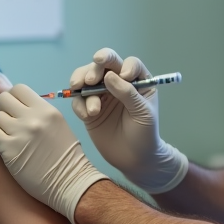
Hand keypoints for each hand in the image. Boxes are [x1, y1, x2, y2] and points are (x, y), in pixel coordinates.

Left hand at [0, 84, 107, 223]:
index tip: (13, 107)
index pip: (19, 89)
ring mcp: (20, 133)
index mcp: (47, 110)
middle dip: (1, 108)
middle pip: (3, 99)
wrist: (69, 182)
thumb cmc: (65, 155)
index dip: (12, 97)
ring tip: (6, 135)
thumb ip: (36, 110)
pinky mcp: (9, 149)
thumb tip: (11, 96)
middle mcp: (33, 118)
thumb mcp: (56, 124)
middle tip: (6, 121)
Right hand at [70, 48, 188, 194]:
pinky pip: (78, 100)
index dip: (123, 66)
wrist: (135, 159)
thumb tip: (109, 75)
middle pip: (102, 65)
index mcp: (137, 81)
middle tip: (91, 80)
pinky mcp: (88, 109)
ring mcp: (101, 95)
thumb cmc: (145, 134)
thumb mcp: (143, 113)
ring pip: (85, 78)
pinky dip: (79, 105)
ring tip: (87, 99)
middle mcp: (118, 83)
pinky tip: (87, 116)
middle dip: (94, 69)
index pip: (129, 64)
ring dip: (82, 83)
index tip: (125, 76)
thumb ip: (128, 93)